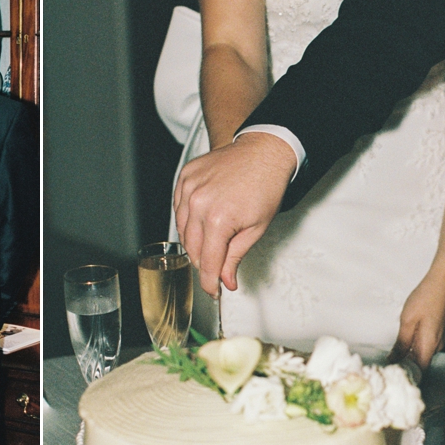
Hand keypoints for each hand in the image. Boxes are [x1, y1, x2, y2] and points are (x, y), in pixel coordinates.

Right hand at [174, 133, 296, 295]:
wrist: (264, 152)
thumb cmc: (266, 186)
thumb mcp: (256, 229)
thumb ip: (236, 257)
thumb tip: (226, 280)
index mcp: (218, 220)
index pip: (208, 262)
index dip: (210, 282)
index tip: (213, 291)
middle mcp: (198, 203)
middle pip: (192, 248)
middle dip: (204, 263)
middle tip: (217, 267)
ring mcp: (189, 188)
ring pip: (182, 229)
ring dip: (195, 241)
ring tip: (213, 240)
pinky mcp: (185, 177)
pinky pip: (179, 207)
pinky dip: (187, 218)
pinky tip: (201, 219)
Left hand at [391, 272, 444, 369]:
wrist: (442, 283)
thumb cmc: (424, 299)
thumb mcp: (407, 322)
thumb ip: (401, 343)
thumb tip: (394, 360)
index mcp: (429, 346)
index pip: (420, 371)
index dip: (407, 375)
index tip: (392, 375)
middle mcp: (437, 346)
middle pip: (421, 364)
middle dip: (405, 366)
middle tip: (387, 365)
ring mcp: (439, 339)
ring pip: (422, 354)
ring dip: (409, 356)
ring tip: (392, 355)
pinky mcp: (438, 332)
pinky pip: (425, 346)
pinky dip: (414, 347)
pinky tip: (403, 342)